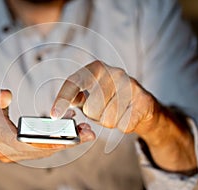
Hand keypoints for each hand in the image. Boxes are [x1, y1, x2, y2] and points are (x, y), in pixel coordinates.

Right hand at [0, 86, 94, 162]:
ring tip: (83, 130)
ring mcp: (12, 154)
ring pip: (42, 150)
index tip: (76, 136)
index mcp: (0, 139)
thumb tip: (7, 94)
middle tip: (90, 133)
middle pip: (43, 150)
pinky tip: (65, 128)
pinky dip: (53, 140)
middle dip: (67, 142)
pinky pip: (38, 148)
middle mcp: (9, 152)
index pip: (33, 144)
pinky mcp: (16, 151)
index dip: (55, 140)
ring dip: (63, 141)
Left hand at [51, 61, 196, 171]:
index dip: (62, 100)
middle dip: (94, 115)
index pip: (74, 83)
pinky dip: (122, 125)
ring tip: (116, 111)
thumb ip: (74, 97)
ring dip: (108, 122)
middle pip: (90, 109)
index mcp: (95, 68)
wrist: (142, 105)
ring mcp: (130, 85)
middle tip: (103, 108)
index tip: (55, 115)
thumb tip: (57, 110)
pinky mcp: (143, 100)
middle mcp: (113, 72)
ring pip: (107, 120)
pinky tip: (127, 114)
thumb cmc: (109, 99)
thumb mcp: (89, 93)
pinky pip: (123, 125)